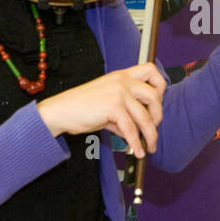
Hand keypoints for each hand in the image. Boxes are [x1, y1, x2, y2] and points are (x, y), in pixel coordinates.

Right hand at [37, 64, 166, 156]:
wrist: (60, 111)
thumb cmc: (80, 107)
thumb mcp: (107, 104)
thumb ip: (125, 113)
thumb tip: (139, 130)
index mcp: (121, 75)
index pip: (151, 70)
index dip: (159, 86)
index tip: (157, 103)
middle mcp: (122, 80)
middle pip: (154, 95)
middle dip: (158, 115)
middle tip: (153, 127)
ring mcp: (118, 92)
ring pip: (144, 116)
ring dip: (150, 135)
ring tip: (149, 146)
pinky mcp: (113, 106)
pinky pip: (131, 129)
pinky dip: (135, 143)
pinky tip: (136, 151)